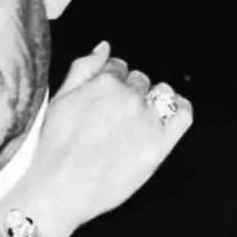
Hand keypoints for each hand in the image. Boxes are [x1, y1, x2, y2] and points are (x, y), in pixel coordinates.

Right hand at [10, 41, 192, 236]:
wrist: (57, 190)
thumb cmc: (52, 148)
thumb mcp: (58, 101)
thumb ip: (82, 68)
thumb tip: (105, 46)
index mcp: (103, 83)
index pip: (117, 67)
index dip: (109, 82)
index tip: (101, 100)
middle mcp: (129, 97)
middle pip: (140, 81)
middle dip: (129, 93)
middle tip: (111, 118)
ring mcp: (147, 121)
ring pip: (162, 93)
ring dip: (151, 101)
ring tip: (133, 123)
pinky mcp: (160, 145)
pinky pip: (183, 114)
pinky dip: (179, 109)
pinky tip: (166, 117)